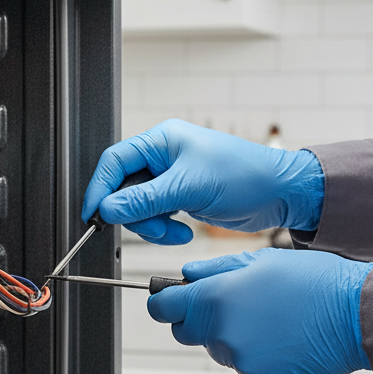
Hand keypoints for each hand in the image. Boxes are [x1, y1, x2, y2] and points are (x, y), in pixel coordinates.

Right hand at [81, 120, 323, 244]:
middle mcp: (164, 156)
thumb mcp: (189, 188)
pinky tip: (183, 232)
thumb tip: (109, 209)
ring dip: (153, 226)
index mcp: (162, 140)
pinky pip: (157, 216)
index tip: (93, 215)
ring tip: (175, 232)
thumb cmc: (245, 176)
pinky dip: (165, 229)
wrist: (279, 194)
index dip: (100, 189)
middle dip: (135, 214)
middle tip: (151, 228)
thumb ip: (145, 200)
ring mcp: (172, 177)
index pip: (115, 161)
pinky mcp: (181, 197)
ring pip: (139, 206)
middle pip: (125, 188)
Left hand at [148, 248, 372, 373]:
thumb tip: (188, 275)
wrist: (358, 314)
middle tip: (237, 305)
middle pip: (189, 333)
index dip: (165, 302)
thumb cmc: (316, 282)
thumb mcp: (262, 260)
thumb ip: (216, 269)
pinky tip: (285, 340)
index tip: (169, 300)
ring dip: (236, 338)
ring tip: (273, 320)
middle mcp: (224, 333)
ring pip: (222, 351)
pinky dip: (261, 358)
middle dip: (203, 320)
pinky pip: (248, 370)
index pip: (164, 308)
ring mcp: (242, 362)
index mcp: (218, 298)